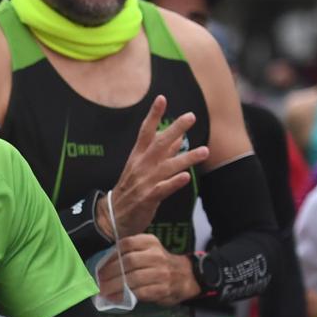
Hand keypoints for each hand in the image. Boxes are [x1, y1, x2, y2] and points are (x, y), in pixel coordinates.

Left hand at [96, 234, 199, 306]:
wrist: (187, 276)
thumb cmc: (161, 264)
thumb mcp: (149, 250)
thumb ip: (131, 253)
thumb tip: (104, 266)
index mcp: (150, 242)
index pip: (126, 244)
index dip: (110, 256)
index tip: (100, 266)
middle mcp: (156, 255)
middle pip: (128, 262)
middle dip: (109, 273)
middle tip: (98, 281)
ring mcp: (161, 272)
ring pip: (133, 278)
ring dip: (114, 286)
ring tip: (103, 291)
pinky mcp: (162, 288)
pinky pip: (140, 292)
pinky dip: (125, 296)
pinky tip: (115, 298)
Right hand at [104, 99, 205, 237]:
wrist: (112, 217)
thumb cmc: (131, 191)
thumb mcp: (142, 169)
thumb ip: (162, 154)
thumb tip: (178, 138)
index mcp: (137, 157)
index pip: (145, 132)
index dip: (153, 115)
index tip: (162, 98)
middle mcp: (141, 166)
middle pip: (159, 144)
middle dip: (175, 129)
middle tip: (191, 116)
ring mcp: (145, 182)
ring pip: (167, 166)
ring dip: (186, 158)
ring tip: (204, 151)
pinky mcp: (148, 198)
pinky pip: (163, 189)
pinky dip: (174, 183)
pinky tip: (185, 177)